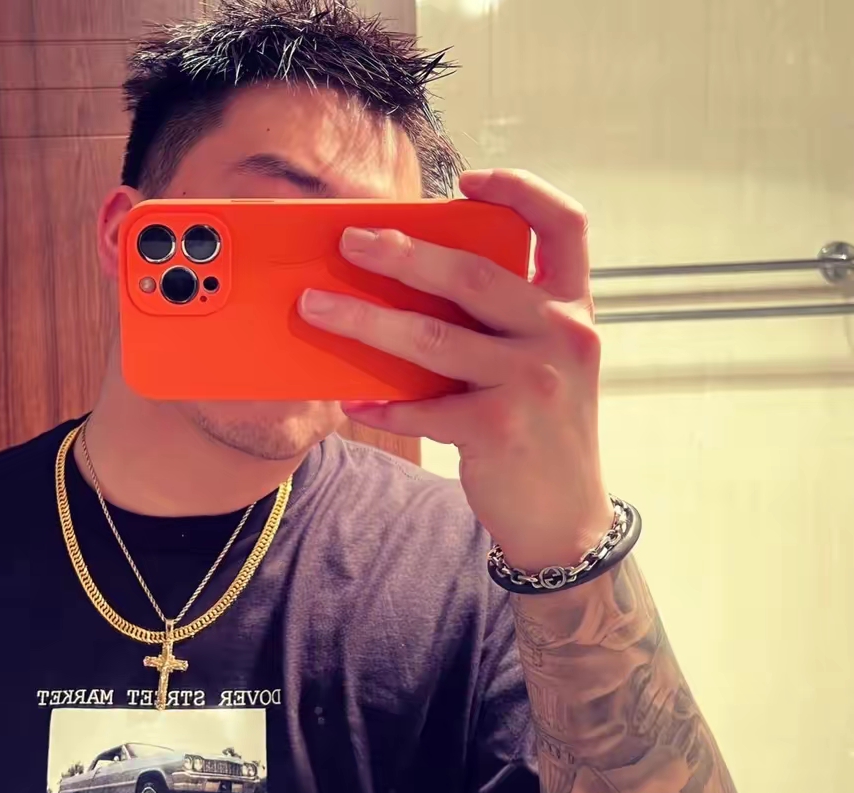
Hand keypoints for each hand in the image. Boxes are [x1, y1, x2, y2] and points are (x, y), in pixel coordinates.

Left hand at [297, 169, 613, 570]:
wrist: (565, 517)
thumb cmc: (541, 429)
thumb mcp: (542, 365)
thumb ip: (503, 324)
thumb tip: (412, 290)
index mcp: (572, 310)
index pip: (565, 225)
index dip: (522, 190)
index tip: (469, 179)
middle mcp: (561, 336)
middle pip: (471, 274)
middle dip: (401, 252)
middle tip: (350, 241)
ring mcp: (532, 383)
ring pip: (430, 337)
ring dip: (363, 321)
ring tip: (316, 307)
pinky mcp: (498, 430)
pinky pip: (423, 407)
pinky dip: (382, 404)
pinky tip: (351, 401)